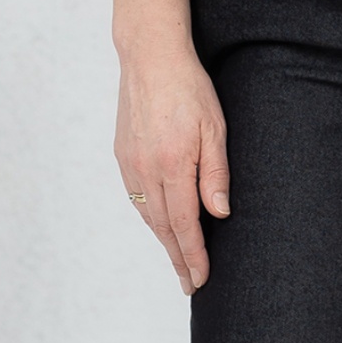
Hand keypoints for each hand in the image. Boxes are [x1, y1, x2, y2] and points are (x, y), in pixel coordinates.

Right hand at [114, 46, 229, 295]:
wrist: (150, 58)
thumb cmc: (190, 89)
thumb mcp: (215, 129)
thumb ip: (215, 174)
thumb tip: (218, 214)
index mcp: (172, 166)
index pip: (185, 225)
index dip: (194, 255)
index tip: (200, 279)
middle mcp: (146, 171)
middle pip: (164, 228)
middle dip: (178, 259)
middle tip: (190, 284)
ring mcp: (130, 164)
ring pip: (148, 215)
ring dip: (164, 241)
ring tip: (179, 260)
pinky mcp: (122, 156)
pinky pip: (137, 198)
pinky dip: (150, 217)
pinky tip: (161, 224)